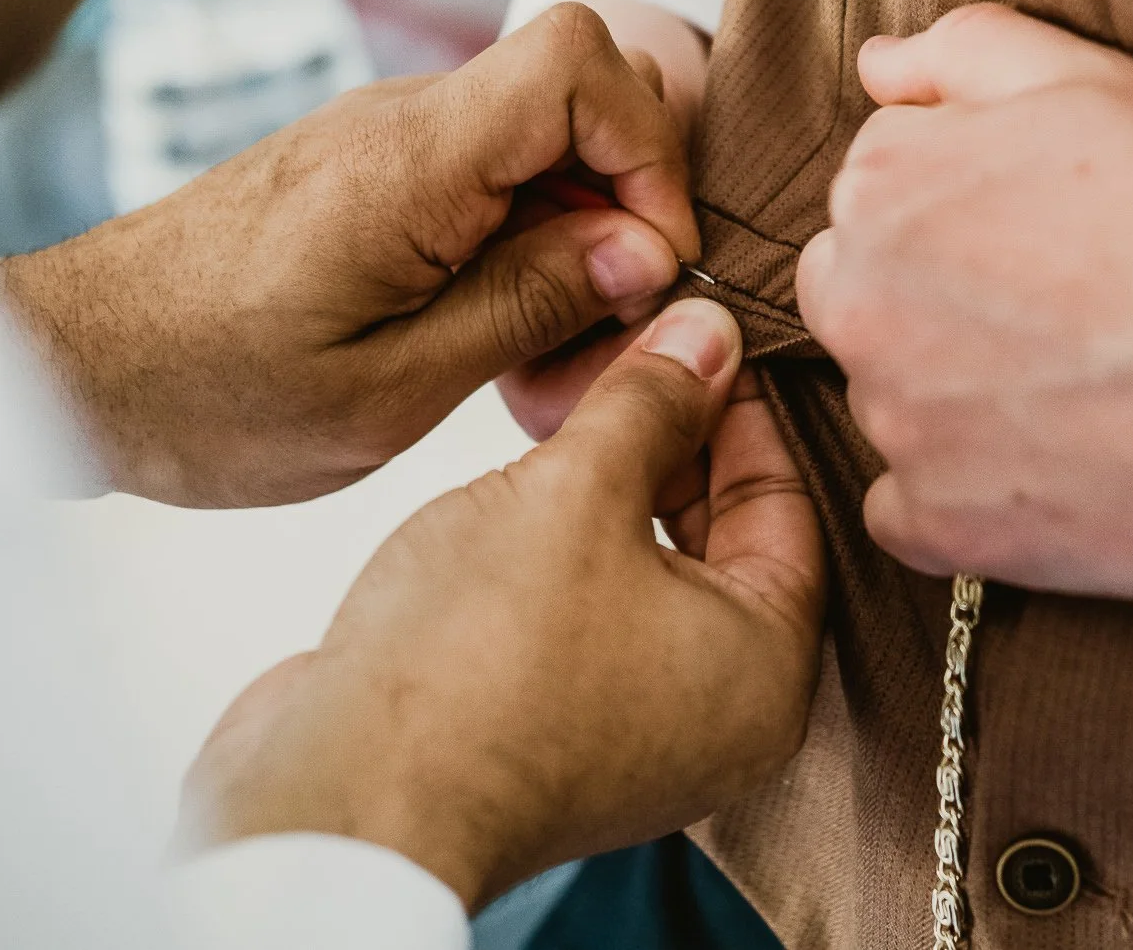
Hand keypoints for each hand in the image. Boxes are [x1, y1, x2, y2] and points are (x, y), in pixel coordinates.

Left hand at [0, 3, 698, 507]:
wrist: (71, 367)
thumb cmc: (206, 393)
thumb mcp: (389, 390)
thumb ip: (528, 306)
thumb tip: (645, 252)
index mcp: (409, 161)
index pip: (578, 59)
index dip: (648, 148)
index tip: (650, 257)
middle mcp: (401, 122)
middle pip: (580, 86)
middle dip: (630, 195)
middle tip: (609, 314)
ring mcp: (385, 137)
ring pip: (543, 136)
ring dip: (581, 229)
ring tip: (548, 344)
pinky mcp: (373, 168)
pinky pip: (491, 170)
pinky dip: (528, 237)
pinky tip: (497, 327)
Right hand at [180, 298, 823, 909]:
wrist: (344, 799)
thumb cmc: (476, 661)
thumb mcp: (577, 493)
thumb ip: (651, 404)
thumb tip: (708, 333)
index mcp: (766, 668)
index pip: (789, 504)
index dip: (742, 406)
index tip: (703, 334)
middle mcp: (722, 714)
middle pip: (726, 540)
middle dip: (679, 441)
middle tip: (635, 353)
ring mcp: (639, 733)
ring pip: (654, 573)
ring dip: (620, 487)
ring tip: (575, 401)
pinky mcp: (560, 734)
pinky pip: (596, 616)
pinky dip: (575, 547)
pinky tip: (529, 480)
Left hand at [798, 4, 1132, 601]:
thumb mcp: (1093, 79)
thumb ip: (963, 53)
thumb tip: (879, 66)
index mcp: (884, 186)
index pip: (874, 196)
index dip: (962, 210)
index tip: (1044, 231)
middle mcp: (865, 304)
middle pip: (862, 298)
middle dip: (933, 299)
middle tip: (1058, 309)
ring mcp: (901, 423)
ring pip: (890, 404)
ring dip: (952, 398)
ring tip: (1079, 385)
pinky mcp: (948, 526)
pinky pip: (907, 514)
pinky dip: (962, 500)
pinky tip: (1048, 465)